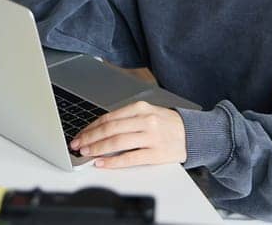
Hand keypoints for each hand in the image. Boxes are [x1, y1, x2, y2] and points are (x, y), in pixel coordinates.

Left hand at [70, 101, 185, 168]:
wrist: (194, 134)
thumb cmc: (168, 125)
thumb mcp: (148, 113)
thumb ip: (126, 119)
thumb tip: (100, 130)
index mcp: (141, 108)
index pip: (109, 117)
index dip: (91, 127)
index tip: (80, 134)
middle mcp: (145, 120)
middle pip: (110, 129)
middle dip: (90, 138)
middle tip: (77, 145)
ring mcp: (151, 137)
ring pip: (117, 142)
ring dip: (97, 148)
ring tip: (86, 153)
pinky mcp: (156, 153)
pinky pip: (129, 158)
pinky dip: (113, 161)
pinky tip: (102, 163)